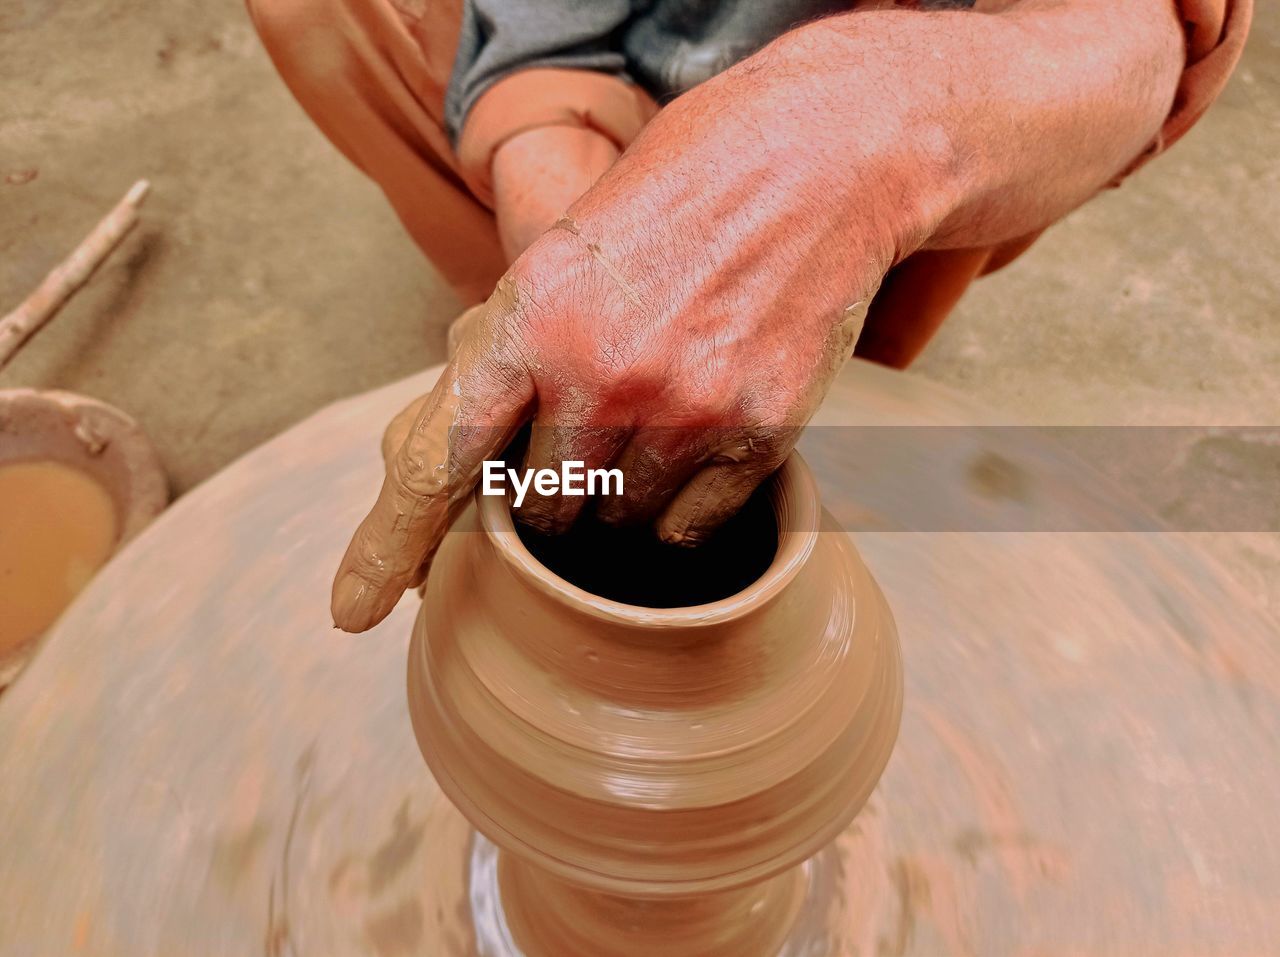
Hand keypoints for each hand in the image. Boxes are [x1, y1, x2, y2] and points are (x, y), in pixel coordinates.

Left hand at [332, 27, 950, 631]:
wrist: (810, 163)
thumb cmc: (668, 209)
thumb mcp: (556, 262)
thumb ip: (496, 359)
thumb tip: (442, 459)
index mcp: (528, 320)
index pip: (436, 462)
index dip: (386, 547)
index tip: (352, 612)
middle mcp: (600, 374)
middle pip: (541, 516)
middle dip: (554, 490)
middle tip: (597, 417)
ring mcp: (683, 408)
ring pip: (617, 526)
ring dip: (624, 490)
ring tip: (660, 401)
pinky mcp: (757, 432)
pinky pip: (688, 526)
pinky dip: (683, 499)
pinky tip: (700, 422)